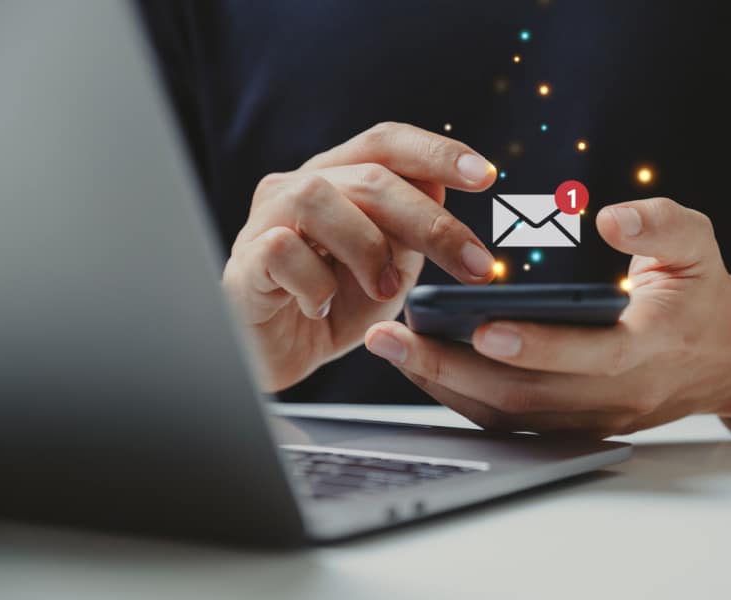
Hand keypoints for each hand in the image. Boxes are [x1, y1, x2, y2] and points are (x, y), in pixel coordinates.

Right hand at [222, 122, 497, 390]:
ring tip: (386, 290)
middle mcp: (298, 186)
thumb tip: (442, 189)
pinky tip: (323, 308)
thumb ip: (410, 230)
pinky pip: (282, 250)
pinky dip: (316, 284)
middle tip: (475, 265)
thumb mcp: (389, 267)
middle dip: (431, 222)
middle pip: (369, 177)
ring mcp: (265, 220)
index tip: (487, 176)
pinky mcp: (243, 261)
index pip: (387, 143)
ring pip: (318, 197)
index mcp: (338, 178)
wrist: (279, 356)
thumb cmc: (334, 305)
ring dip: (368, 247)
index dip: (436, 151)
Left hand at [365, 197, 730, 437]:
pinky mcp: (572, 425)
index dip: (537, 346)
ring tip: (392, 349)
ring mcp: (591, 418)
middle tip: (393, 338)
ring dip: (444, 385)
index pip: (590, 357)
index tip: (483, 327)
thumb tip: (611, 217)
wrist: (726, 358)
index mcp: (649, 349)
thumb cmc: (702, 294)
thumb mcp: (698, 245)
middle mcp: (615, 396)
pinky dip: (462, 397)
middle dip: (452, 369)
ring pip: (509, 415)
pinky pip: (510, 420)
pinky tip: (423, 367)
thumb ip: (659, 225)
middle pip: (526, 396)